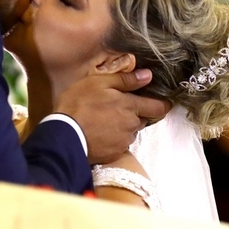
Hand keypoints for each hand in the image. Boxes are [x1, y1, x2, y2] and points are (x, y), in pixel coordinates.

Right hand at [55, 70, 171, 164]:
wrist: (64, 135)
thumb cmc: (79, 104)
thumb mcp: (99, 83)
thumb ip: (125, 80)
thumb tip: (148, 75)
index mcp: (131, 106)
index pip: (158, 107)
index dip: (162, 104)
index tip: (164, 103)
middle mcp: (132, 125)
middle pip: (141, 119)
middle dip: (134, 114)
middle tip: (116, 109)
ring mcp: (124, 141)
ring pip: (130, 132)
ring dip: (123, 127)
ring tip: (103, 121)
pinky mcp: (114, 153)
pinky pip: (119, 144)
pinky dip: (113, 139)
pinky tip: (100, 133)